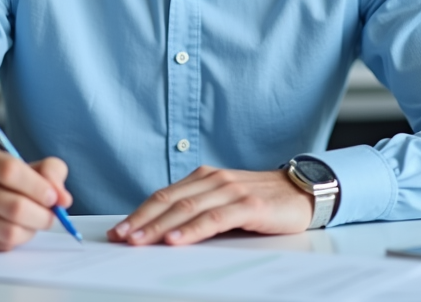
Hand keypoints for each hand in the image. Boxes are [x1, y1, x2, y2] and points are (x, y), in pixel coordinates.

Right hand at [0, 141, 72, 250]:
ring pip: (9, 231)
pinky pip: (0, 245)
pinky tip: (16, 228)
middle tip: (51, 215)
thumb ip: (49, 171)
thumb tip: (63, 198)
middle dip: (42, 215)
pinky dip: (17, 240)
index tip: (53, 197)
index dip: (38, 187)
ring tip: (34, 221)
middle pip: (14, 207)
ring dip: (32, 230)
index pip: (10, 171)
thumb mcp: (20, 162)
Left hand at [107, 165, 312, 246]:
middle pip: (168, 201)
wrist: (302, 192)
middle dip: (141, 221)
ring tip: (139, 241)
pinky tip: (176, 240)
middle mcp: (213, 180)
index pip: (163, 196)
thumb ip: (198, 210)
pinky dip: (192, 230)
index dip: (139, 213)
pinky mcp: (248, 205)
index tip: (118, 231)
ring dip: (159, 227)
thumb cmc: (261, 200)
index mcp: (203, 177)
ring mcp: (230, 191)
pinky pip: (214, 218)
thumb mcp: (224, 201)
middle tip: (120, 238)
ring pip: (186, 209)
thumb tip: (162, 232)